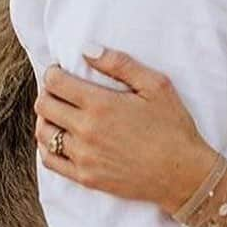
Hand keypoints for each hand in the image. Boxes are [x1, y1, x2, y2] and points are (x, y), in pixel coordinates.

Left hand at [34, 48, 217, 213]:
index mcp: (100, 104)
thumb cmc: (173, 126)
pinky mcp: (85, 177)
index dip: (53, 72)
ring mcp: (83, 156)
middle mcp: (86, 130)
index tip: (61, 70)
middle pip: (44, 105)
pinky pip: (50, 161)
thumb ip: (121, 64)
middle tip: (59, 89)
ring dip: (45, 118)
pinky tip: (59, 138)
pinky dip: (47, 146)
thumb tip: (87, 49)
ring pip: (43, 133)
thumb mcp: (156, 86)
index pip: (56, 83)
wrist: (182, 173)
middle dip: (48, 92)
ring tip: (58, 112)